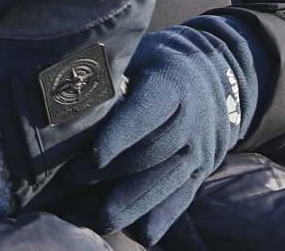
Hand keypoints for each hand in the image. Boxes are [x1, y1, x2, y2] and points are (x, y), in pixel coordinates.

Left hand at [79, 20, 256, 245]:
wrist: (218, 74)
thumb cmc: (159, 62)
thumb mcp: (138, 52)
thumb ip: (110, 70)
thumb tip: (66, 84)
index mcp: (174, 81)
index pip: (149, 109)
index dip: (122, 133)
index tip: (94, 154)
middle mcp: (193, 118)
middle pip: (155, 151)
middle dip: (113, 170)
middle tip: (71, 180)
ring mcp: (200, 149)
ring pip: (169, 181)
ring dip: (133, 202)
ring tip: (101, 219)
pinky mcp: (200, 172)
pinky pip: (183, 199)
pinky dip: (161, 218)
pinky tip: (138, 233)